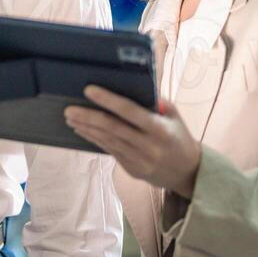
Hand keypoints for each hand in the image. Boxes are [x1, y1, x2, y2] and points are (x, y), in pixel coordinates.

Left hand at [65, 86, 202, 197]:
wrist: (188, 172)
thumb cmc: (178, 136)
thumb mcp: (173, 116)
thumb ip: (155, 100)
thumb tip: (131, 84)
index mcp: (160, 129)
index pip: (130, 112)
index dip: (108, 100)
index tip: (89, 90)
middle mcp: (149, 146)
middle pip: (113, 128)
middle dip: (88, 117)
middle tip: (69, 109)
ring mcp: (139, 160)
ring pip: (107, 141)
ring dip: (86, 129)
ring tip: (70, 118)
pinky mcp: (132, 169)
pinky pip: (109, 151)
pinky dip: (93, 139)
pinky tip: (82, 130)